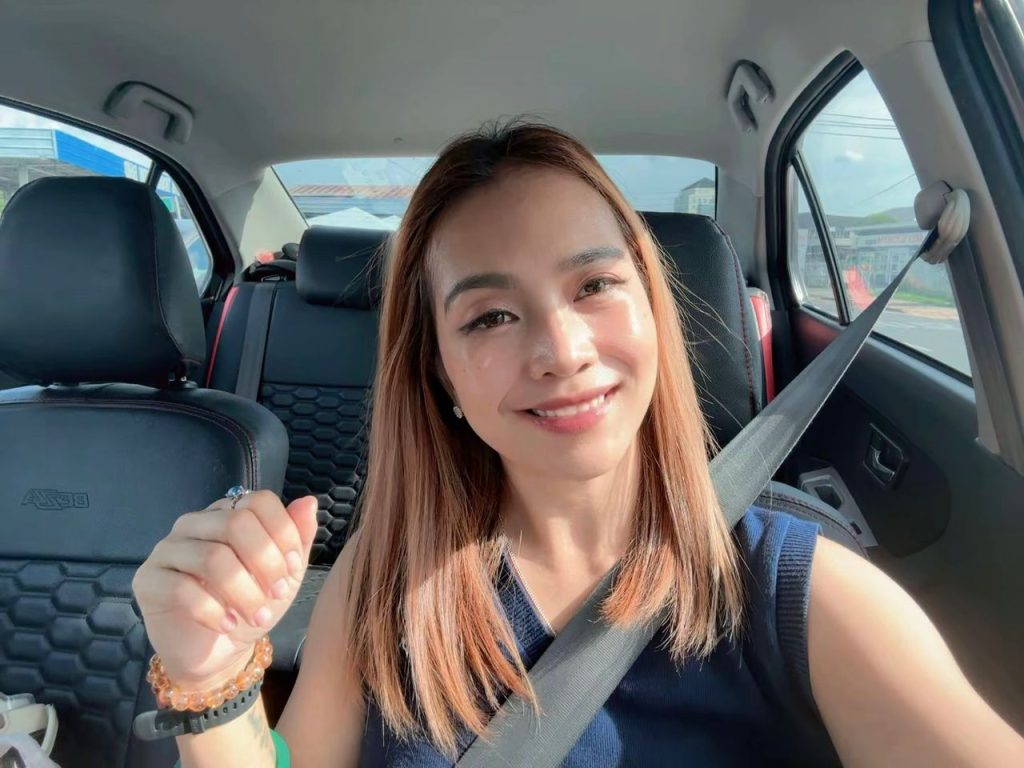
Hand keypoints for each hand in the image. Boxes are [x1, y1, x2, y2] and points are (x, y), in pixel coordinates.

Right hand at [132, 491, 318, 688]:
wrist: (218, 651)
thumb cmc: (251, 606)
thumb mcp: (285, 575)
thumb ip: (298, 538)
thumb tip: (308, 502)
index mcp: (228, 514)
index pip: (259, 501)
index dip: (283, 533)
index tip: (292, 568)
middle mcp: (195, 523)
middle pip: (236, 523)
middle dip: (265, 562)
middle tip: (278, 594)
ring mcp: (167, 549)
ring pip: (212, 557)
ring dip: (244, 592)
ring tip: (258, 616)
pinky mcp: (148, 580)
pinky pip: (182, 588)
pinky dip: (214, 610)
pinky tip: (228, 625)